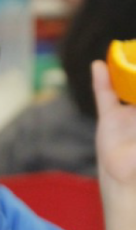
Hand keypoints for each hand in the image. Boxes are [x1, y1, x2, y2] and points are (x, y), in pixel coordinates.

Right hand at [93, 60, 135, 185]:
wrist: (128, 179)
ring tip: (128, 49)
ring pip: (128, 85)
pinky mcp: (110, 119)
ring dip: (127, 68)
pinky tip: (98, 65)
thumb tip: (134, 93)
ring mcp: (128, 113)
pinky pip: (104, 96)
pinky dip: (101, 80)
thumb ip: (135, 107)